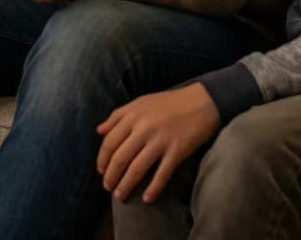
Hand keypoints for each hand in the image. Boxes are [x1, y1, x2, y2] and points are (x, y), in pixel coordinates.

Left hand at [96, 83, 219, 202]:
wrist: (201, 102)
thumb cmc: (169, 102)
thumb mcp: (140, 102)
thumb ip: (118, 115)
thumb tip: (99, 130)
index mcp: (133, 115)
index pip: (110, 141)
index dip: (102, 159)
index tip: (101, 171)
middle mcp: (144, 128)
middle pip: (120, 157)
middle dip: (111, 176)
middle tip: (107, 188)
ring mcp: (160, 140)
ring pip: (137, 168)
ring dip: (126, 185)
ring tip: (120, 196)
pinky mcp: (177, 151)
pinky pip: (162, 174)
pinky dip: (153, 189)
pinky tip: (147, 199)